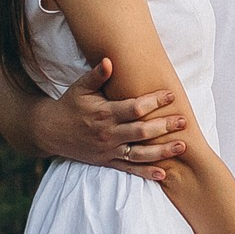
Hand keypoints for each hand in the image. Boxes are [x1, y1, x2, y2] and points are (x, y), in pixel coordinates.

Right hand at [28, 58, 193, 174]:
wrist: (50, 131)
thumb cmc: (69, 104)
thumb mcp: (80, 87)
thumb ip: (96, 75)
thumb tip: (109, 60)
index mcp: (104, 113)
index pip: (134, 108)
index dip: (153, 101)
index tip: (171, 95)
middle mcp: (108, 133)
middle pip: (141, 131)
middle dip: (164, 126)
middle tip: (183, 121)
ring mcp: (108, 150)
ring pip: (139, 153)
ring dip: (161, 151)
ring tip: (181, 146)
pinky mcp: (107, 162)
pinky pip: (129, 170)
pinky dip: (146, 172)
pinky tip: (163, 173)